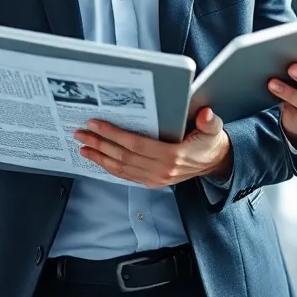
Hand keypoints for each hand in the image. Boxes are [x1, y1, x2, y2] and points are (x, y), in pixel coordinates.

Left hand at [74, 107, 230, 188]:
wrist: (215, 162)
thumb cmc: (209, 142)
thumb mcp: (214, 130)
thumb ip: (210, 122)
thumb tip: (206, 114)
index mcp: (173, 156)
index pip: (136, 145)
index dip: (114, 134)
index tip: (96, 124)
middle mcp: (162, 171)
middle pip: (123, 157)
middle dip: (100, 144)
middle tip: (81, 133)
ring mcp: (156, 179)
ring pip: (121, 169)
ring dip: (99, 158)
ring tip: (83, 147)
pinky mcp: (152, 182)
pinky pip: (126, 176)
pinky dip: (109, 168)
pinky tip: (98, 159)